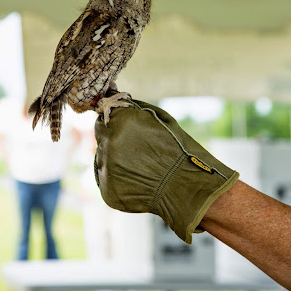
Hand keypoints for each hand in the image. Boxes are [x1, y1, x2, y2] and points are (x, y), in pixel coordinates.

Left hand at [94, 96, 238, 243]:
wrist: (189, 189)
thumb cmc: (179, 150)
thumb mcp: (161, 119)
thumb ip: (135, 109)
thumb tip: (117, 100)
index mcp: (122, 121)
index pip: (104, 114)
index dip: (115, 119)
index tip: (124, 126)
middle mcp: (110, 143)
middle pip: (101, 135)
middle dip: (113, 138)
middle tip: (135, 149)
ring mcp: (106, 168)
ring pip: (102, 158)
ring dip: (115, 159)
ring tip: (141, 167)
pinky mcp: (108, 191)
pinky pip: (107, 179)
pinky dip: (119, 179)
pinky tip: (138, 181)